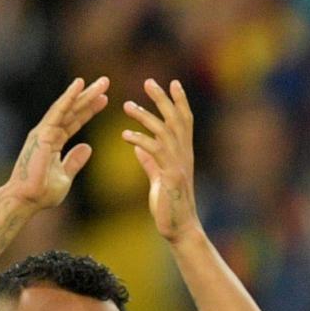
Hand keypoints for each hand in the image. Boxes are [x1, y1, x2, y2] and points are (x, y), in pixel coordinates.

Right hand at [7, 77, 108, 213]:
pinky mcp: (43, 134)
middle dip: (89, 96)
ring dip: (84, 93)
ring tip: (101, 82)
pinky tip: (79, 86)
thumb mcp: (65, 176)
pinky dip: (69, 98)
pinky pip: (58, 112)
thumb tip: (87, 147)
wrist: (27, 199)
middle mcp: (48, 132)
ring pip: (68, 107)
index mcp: (53, 142)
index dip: (89, 110)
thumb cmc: (42, 191)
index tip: (104, 99)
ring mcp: (44, 131)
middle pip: (72, 110)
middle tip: (105, 82)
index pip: (74, 121)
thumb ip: (74, 161)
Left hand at [121, 79, 200, 241]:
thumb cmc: (169, 207)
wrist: (180, 229)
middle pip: (176, 120)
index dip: (179, 101)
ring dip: (146, 116)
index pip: (184, 121)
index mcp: (182, 154)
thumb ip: (150, 162)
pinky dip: (140, 140)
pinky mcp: (170, 175)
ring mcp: (178, 165)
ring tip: (126, 106)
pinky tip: (125, 135)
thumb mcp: (158, 179)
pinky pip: (155, 151)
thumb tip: (139, 148)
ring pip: (165, 131)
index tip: (172, 83)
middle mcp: (184, 156)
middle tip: (148, 81)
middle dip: (163, 99)